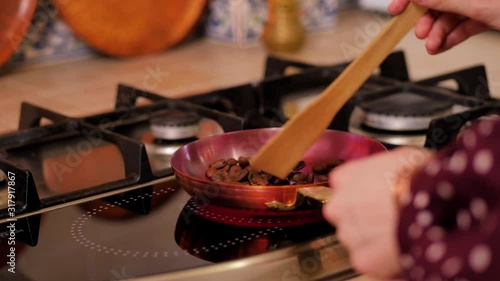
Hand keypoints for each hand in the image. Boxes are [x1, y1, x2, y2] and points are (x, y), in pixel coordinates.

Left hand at [322, 147, 432, 278]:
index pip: (343, 186)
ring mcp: (349, 234)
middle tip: (389, 217)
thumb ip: (379, 169)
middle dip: (363, 218)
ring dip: (372, 239)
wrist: (434, 203)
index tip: (376, 196)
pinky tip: (400, 248)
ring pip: (355, 239)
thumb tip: (388, 172)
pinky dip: (382, 259)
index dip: (363, 193)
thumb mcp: (397, 157)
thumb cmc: (421, 177)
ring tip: (399, 232)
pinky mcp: (362, 259)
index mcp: (344, 178)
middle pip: (345, 214)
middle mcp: (339, 206)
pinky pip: (368, 261)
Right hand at [388, 0, 499, 53]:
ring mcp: (480, 4)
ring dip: (438, 34)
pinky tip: (443, 46)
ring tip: (432, 46)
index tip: (396, 9)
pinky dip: (452, 38)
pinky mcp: (487, 17)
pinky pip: (463, 27)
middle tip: (420, 33)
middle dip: (427, 21)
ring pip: (450, 18)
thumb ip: (446, 0)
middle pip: (439, 3)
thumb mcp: (477, 3)